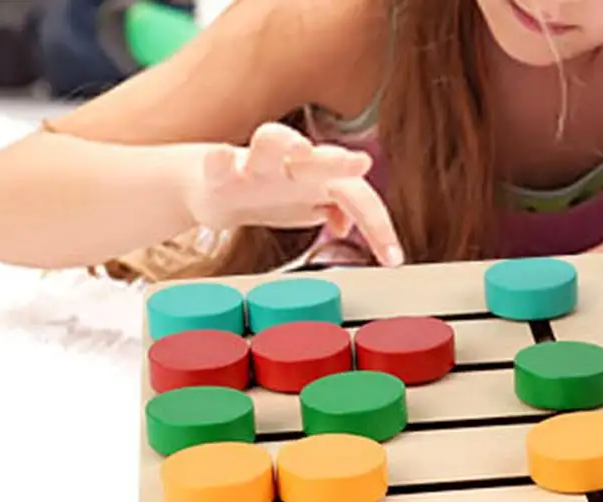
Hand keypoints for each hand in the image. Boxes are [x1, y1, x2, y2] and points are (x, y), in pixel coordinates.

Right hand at [185, 122, 402, 265]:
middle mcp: (289, 167)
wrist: (209, 186)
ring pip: (269, 143)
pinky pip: (218, 163)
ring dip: (282, 141)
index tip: (393, 259)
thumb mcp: (306, 206)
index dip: (378, 224)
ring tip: (297, 148)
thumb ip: (332, 209)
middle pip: (321, 160)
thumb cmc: (265, 192)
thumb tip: (348, 222)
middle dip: (341, 162)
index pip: (356, 196)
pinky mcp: (218, 173)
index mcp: (316, 180)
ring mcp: (253, 167)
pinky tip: (222, 157)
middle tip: (361, 162)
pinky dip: (220, 160)